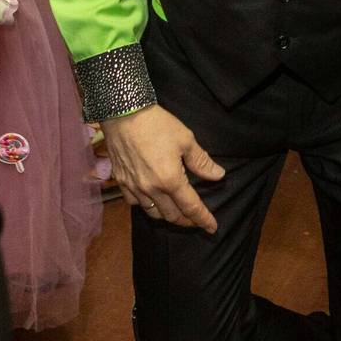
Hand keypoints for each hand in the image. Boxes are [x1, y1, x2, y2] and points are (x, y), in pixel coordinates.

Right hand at [99, 104, 225, 231]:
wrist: (124, 114)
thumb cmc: (158, 124)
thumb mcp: (186, 139)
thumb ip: (202, 162)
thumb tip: (218, 175)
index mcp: (171, 180)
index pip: (191, 207)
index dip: (203, 219)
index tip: (212, 227)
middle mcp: (152, 189)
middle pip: (172, 216)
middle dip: (186, 221)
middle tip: (196, 219)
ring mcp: (134, 187)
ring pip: (153, 213)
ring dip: (167, 216)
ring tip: (176, 212)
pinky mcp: (121, 182)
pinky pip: (135, 203)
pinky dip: (147, 206)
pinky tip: (152, 200)